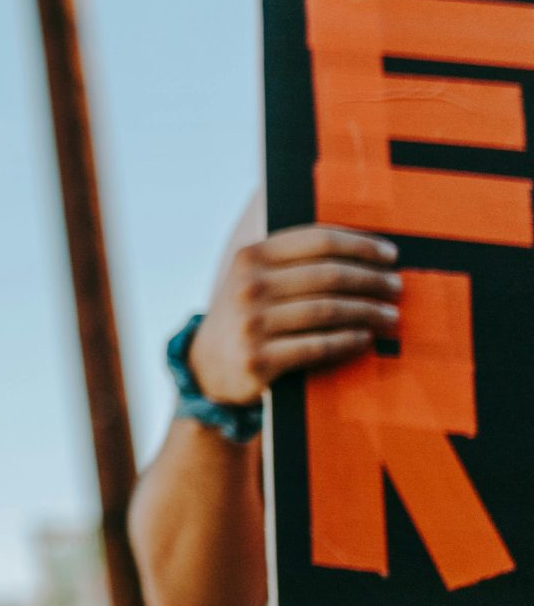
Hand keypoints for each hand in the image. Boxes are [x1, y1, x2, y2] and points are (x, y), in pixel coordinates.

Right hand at [190, 224, 401, 405]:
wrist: (209, 364)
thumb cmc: (250, 314)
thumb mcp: (256, 277)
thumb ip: (294, 259)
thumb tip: (363, 249)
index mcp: (251, 256)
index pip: (318, 240)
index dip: (360, 244)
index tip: (390, 254)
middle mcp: (248, 286)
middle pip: (329, 275)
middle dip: (372, 279)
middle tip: (396, 287)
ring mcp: (251, 323)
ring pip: (328, 310)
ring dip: (368, 311)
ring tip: (390, 315)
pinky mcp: (259, 359)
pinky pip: (318, 346)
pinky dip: (349, 341)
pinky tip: (365, 338)